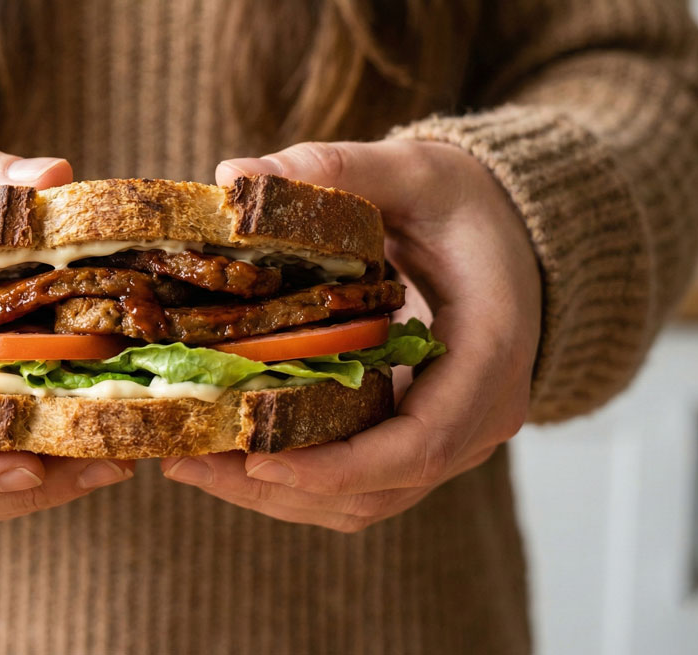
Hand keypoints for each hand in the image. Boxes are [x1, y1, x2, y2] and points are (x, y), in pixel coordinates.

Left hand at [160, 140, 540, 531]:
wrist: (510, 236)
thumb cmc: (465, 205)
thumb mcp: (413, 170)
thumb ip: (334, 169)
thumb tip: (234, 175)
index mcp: (490, 357)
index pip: (420, 445)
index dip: (338, 465)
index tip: (257, 457)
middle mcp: (476, 419)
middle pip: (376, 490)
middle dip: (278, 486)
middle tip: (187, 460)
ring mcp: (447, 440)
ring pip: (360, 501)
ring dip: (272, 494)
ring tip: (187, 461)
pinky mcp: (412, 441)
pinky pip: (353, 483)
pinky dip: (290, 478)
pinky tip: (223, 451)